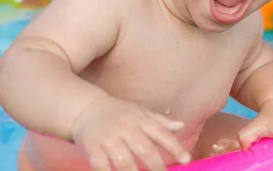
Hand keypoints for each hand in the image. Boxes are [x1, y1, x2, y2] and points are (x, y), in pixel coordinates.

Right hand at [70, 96, 191, 170]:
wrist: (86, 109)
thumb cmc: (117, 113)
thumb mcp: (139, 112)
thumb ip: (159, 121)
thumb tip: (181, 125)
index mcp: (139, 119)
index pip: (161, 133)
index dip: (175, 147)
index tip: (186, 160)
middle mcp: (125, 128)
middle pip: (145, 150)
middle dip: (157, 167)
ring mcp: (108, 138)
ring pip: (124, 162)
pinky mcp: (93, 147)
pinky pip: (101, 166)